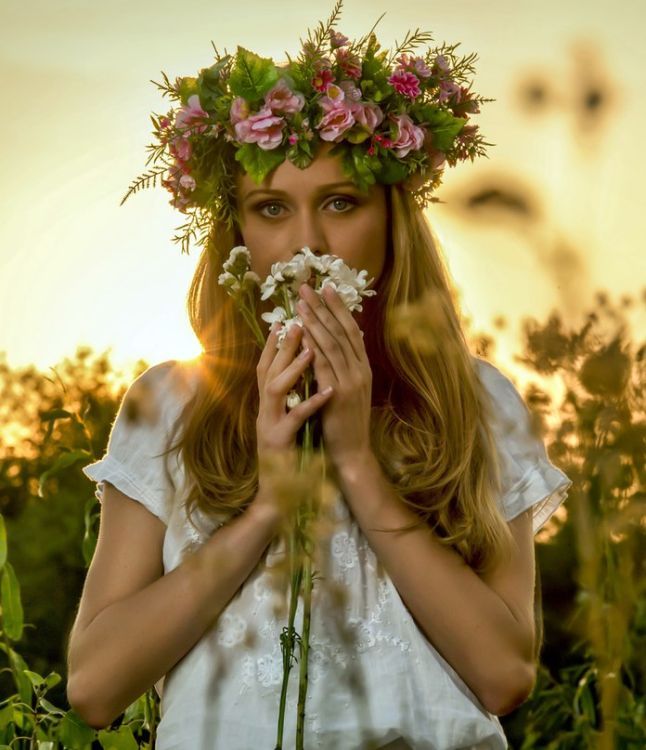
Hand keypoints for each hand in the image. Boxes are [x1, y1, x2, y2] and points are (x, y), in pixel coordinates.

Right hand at [255, 322, 333, 485]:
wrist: (278, 496)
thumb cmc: (286, 458)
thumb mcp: (286, 422)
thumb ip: (289, 400)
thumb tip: (301, 375)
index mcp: (267, 406)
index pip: (266, 367)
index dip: (274, 344)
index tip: (286, 319)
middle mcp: (264, 411)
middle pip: (267, 370)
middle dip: (283, 345)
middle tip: (298, 321)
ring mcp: (269, 425)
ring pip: (274, 388)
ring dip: (293, 367)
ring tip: (312, 349)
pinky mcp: (279, 442)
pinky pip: (295, 419)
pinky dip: (312, 403)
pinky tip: (328, 391)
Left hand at [296, 283, 372, 470]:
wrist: (352, 452)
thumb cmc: (344, 422)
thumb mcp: (347, 390)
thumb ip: (341, 368)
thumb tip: (329, 346)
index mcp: (362, 367)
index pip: (350, 331)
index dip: (338, 308)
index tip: (326, 288)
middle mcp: (360, 370)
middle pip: (342, 331)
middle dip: (325, 307)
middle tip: (310, 286)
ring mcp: (352, 381)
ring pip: (333, 344)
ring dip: (317, 321)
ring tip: (302, 303)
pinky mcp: (340, 394)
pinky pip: (324, 366)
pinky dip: (314, 348)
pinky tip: (303, 334)